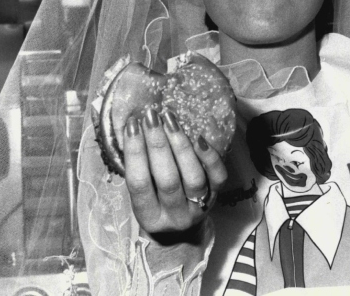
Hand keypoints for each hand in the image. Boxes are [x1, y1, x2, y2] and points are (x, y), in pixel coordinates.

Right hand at [123, 106, 227, 238]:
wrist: (182, 232)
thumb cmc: (155, 205)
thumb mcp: (142, 197)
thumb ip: (139, 171)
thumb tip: (135, 128)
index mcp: (149, 217)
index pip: (139, 184)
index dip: (135, 153)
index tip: (132, 125)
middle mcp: (175, 216)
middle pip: (167, 179)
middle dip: (158, 144)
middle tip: (151, 116)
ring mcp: (198, 208)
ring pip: (193, 177)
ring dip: (181, 146)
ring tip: (170, 120)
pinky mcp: (217, 197)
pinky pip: (218, 177)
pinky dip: (210, 157)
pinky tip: (199, 137)